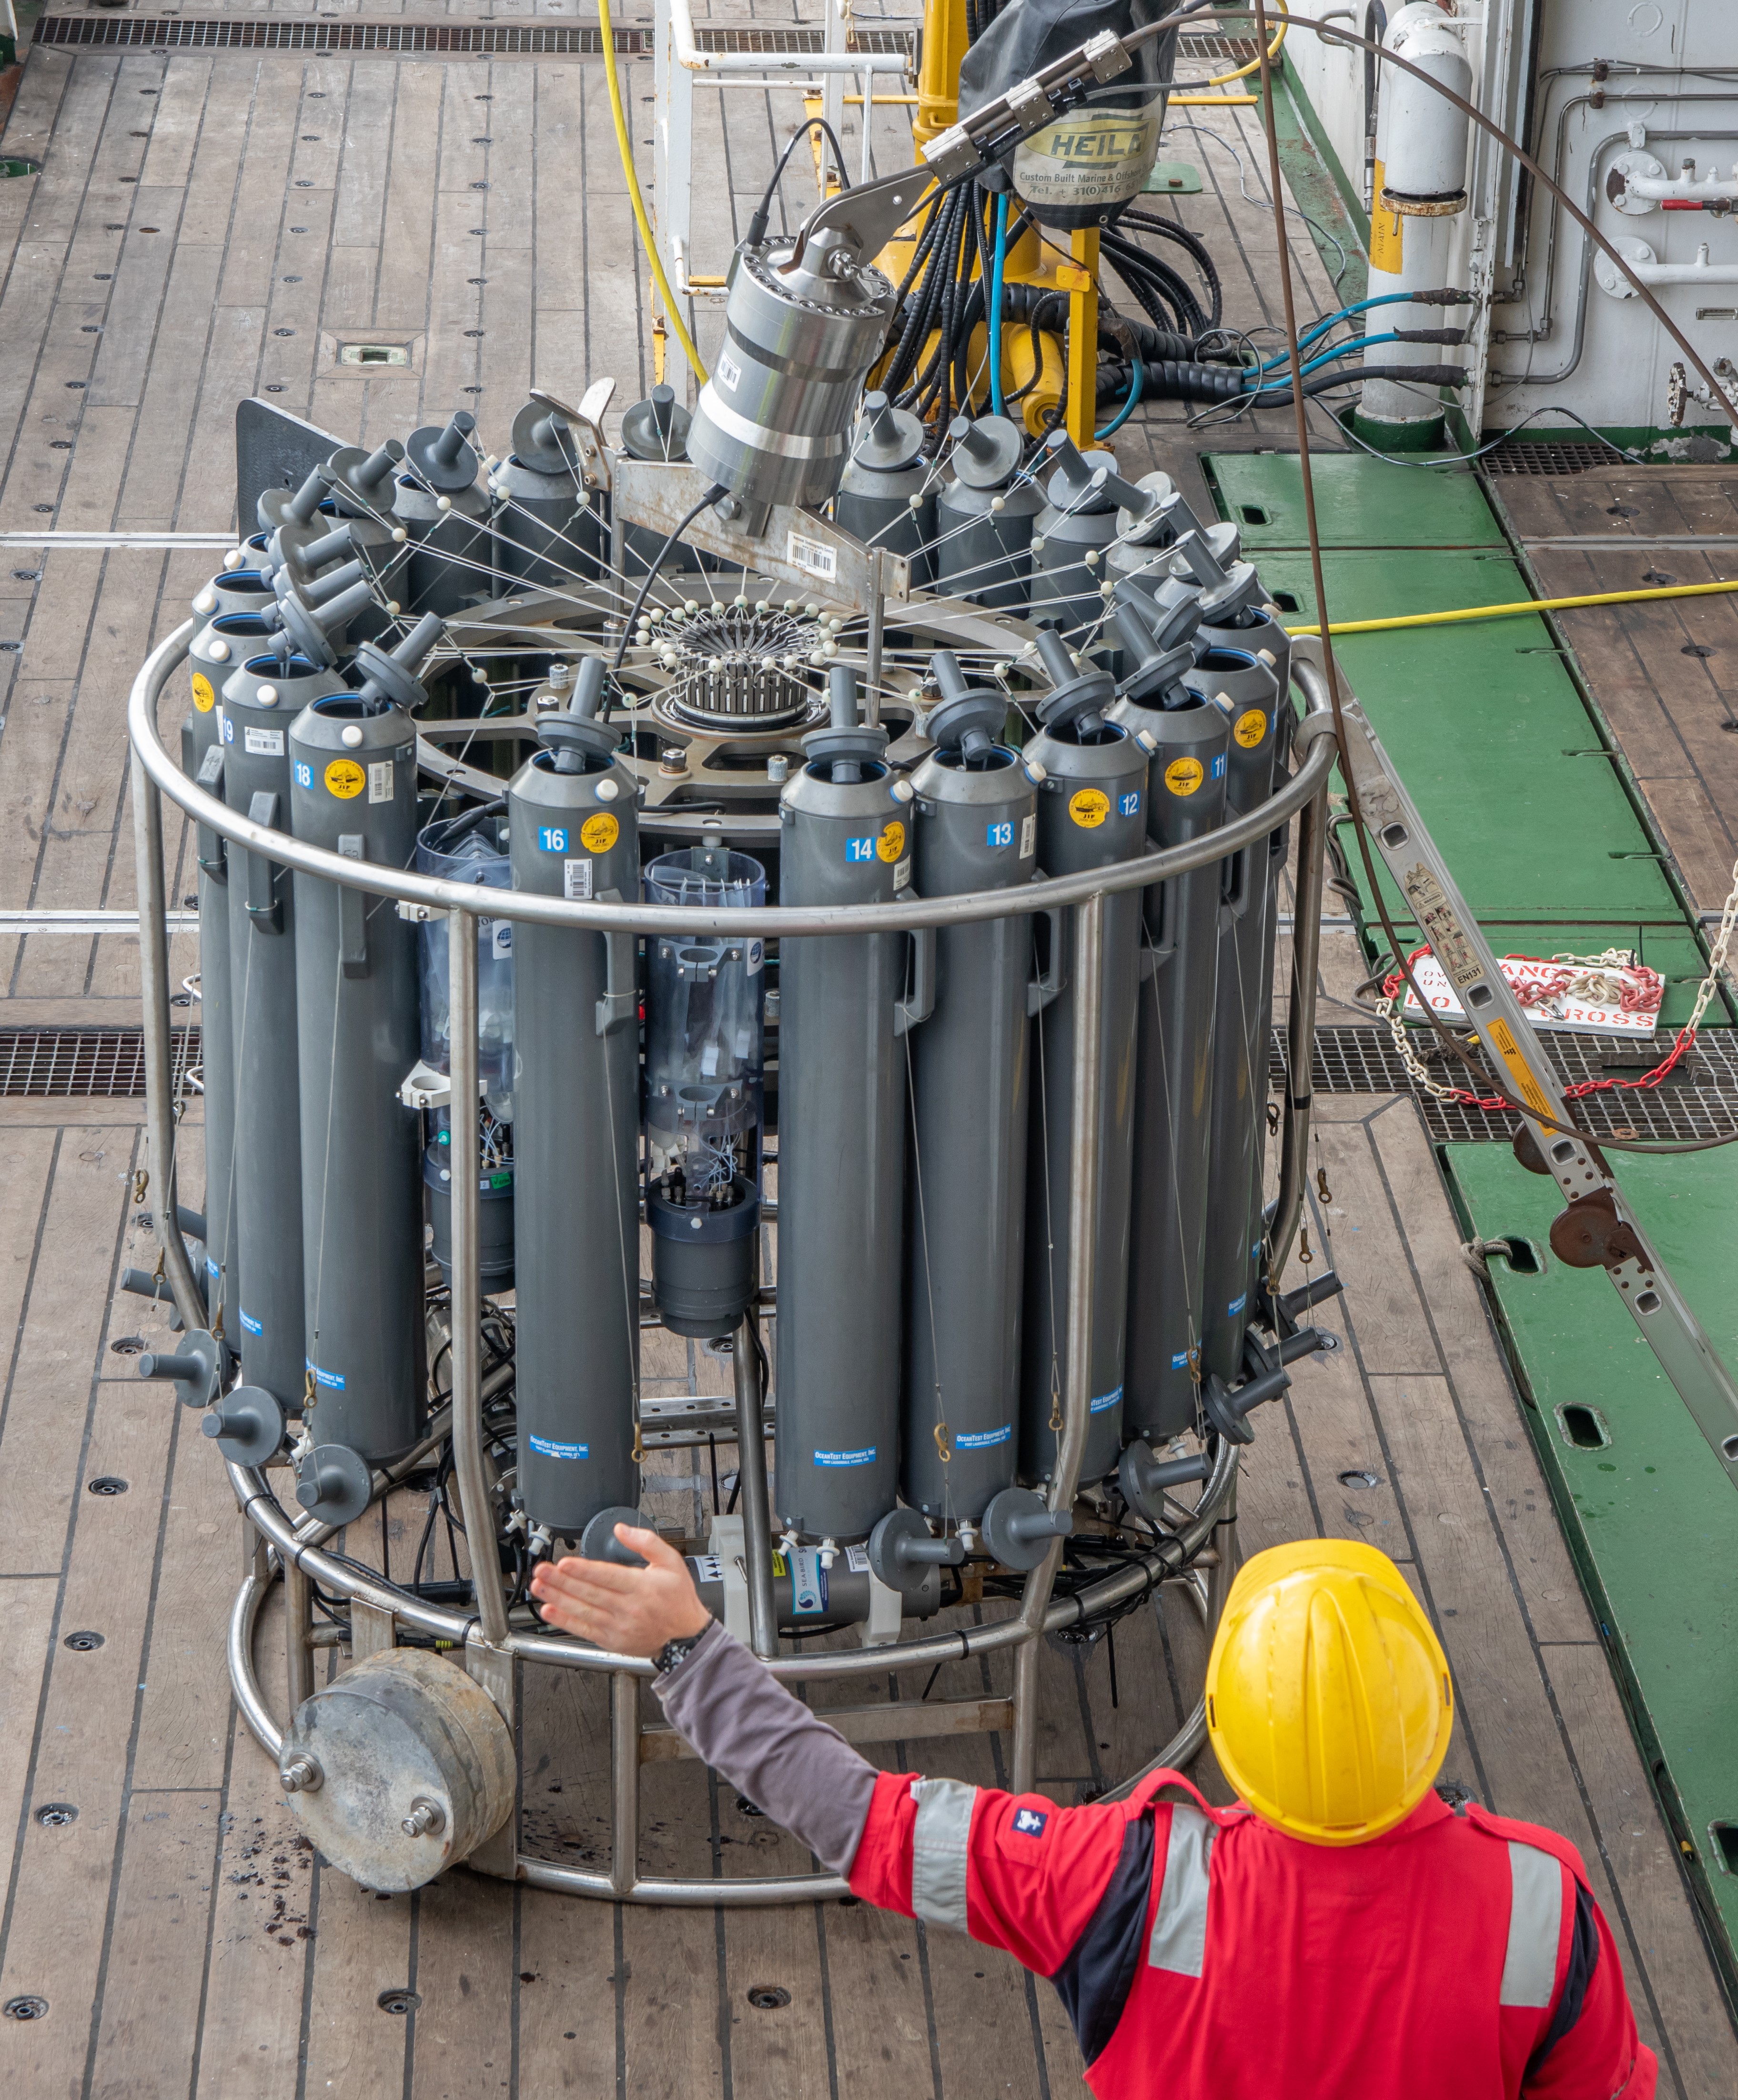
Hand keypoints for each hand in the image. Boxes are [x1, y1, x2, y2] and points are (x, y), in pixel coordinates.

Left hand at [528, 1525, 712, 1657]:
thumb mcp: (671, 1562)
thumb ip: (646, 1542)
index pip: (607, 1576)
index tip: (564, 1563)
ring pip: (583, 1611)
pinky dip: (565, 1621)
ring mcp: (618, 1627)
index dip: (584, 1570)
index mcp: (642, 1587)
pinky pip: (584, 1630)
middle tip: (542, 1570)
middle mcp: (629, 1608)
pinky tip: (550, 1611)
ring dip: (558, 1598)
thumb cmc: (678, 1599)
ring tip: (539, 1586)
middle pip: (590, 1593)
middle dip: (562, 1581)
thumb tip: (621, 1529)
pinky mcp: (612, 1640)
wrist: (685, 1637)